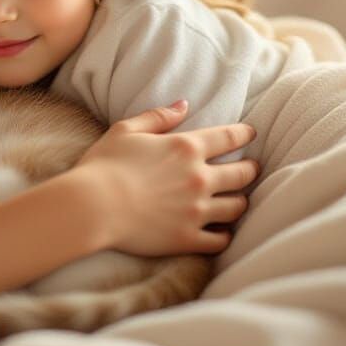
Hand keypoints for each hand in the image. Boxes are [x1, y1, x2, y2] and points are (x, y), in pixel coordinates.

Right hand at [73, 100, 257, 256]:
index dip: (244, 134)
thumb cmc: (104, 165)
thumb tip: (183, 105)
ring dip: (241, 201)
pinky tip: (223, 232)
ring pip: (237, 207)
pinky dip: (226, 235)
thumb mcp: (126, 130)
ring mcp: (196, 211)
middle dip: (251, 169)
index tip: (251, 134)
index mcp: (186, 148)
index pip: (228, 137)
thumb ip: (158, 116)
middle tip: (252, 168)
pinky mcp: (188, 238)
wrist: (92, 207)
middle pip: (242, 174)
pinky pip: (221, 240)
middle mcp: (199, 178)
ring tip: (240, 200)